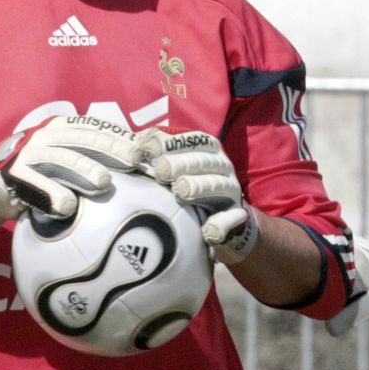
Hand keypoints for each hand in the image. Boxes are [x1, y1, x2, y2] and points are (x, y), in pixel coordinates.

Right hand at [0, 116, 140, 246]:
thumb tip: (131, 158)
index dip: (117, 135)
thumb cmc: (36, 170)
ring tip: (103, 184)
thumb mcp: (60, 153)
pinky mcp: (14, 177)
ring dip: (84, 171)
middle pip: (83, 140)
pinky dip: (53, 196)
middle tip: (133, 161)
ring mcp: (28, 155)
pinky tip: (68, 208)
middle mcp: (45, 136)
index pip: (93, 127)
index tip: (141, 147)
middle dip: (110, 149)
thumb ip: (86, 152)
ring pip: (62, 160)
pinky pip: (37, 187)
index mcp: (59, 127)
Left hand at [138, 128, 257, 263]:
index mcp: (208, 149)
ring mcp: (230, 190)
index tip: (148, 148)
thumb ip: (157, 154)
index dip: (171, 142)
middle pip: (204, 161)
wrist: (221, 215)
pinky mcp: (236, 216)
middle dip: (181, 163)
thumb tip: (132, 147)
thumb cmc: (188, 181)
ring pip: (220, 185)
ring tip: (180, 190)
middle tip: (160, 170)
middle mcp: (222, 166)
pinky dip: (222, 225)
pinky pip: (232, 220)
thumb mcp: (175, 163)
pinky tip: (209, 230)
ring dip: (200, 186)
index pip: (193, 139)